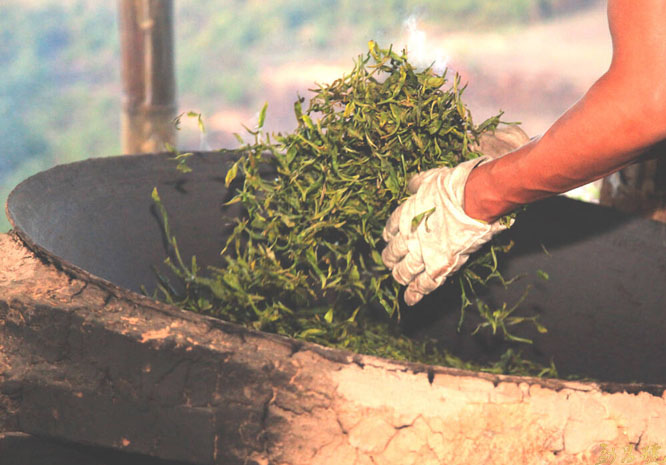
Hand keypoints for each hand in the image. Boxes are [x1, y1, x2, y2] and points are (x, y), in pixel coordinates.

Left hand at [381, 127, 527, 305]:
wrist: (472, 201)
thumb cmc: (454, 186)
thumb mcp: (430, 178)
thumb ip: (418, 183)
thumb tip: (412, 184)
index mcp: (405, 216)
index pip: (390, 229)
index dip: (389, 234)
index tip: (389, 237)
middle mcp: (409, 238)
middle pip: (393, 252)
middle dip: (390, 257)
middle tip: (390, 260)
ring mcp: (423, 255)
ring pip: (404, 271)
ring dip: (400, 275)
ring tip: (398, 278)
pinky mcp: (439, 267)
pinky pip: (424, 285)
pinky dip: (415, 294)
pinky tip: (409, 300)